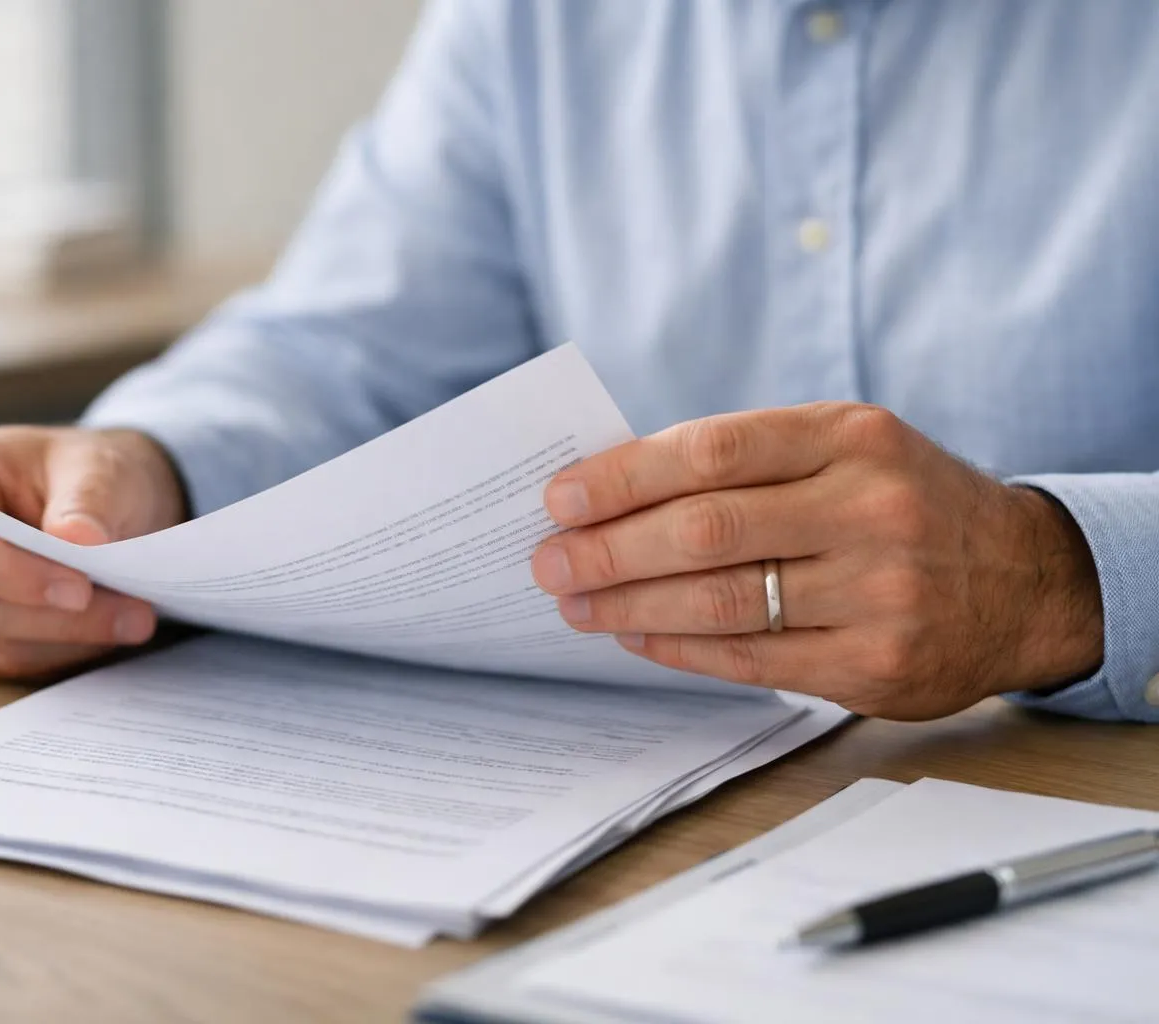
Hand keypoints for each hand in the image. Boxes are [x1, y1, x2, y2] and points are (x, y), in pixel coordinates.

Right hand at [0, 425, 186, 678]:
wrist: (88, 502)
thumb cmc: (82, 473)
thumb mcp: (98, 468)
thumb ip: (87, 501)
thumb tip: (78, 540)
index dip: (13, 573)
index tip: (80, 589)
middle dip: (59, 617)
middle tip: (135, 614)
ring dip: (67, 639)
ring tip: (132, 619)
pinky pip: (0, 663)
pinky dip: (57, 653)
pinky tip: (100, 631)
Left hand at [530, 403, 1104, 719]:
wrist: (1027, 580)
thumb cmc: (904, 503)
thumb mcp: (846, 450)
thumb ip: (746, 462)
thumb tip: (613, 491)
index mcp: (851, 436)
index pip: (710, 449)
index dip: (623, 476)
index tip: (559, 497)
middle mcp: (870, 508)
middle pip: (705, 530)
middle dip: (609, 549)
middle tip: (548, 561)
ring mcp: (879, 591)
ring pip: (720, 601)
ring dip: (630, 605)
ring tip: (576, 602)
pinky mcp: (876, 664)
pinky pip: (749, 658)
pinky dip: (678, 648)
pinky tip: (636, 636)